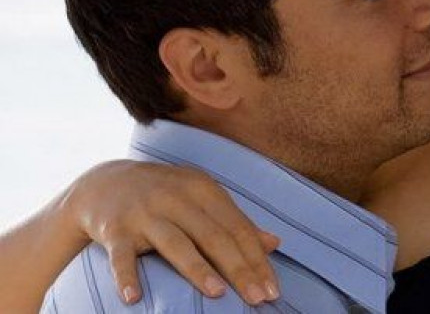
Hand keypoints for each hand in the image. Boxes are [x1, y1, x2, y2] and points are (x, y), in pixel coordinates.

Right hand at [61, 160, 280, 305]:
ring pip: (175, 243)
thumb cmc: (165, 196)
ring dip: (197, 269)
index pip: (237, 227)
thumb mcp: (202, 199)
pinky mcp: (114, 230)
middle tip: (259, 298)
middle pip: (214, 236)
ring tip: (218, 293)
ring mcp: (145, 213)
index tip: (273, 289)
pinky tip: (134, 298)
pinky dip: (126, 276)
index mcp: (203, 189)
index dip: (257, 259)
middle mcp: (176, 198)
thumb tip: (274, 243)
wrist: (103, 182)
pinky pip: (120, 256)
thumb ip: (235, 221)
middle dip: (239, 269)